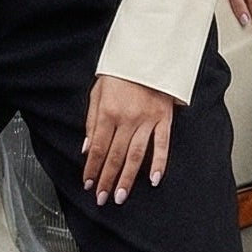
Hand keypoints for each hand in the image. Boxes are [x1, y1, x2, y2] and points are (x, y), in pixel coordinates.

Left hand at [83, 75, 174, 205]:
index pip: (98, 148)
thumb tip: (87, 148)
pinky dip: (159, 163)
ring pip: (136, 156)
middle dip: (107, 180)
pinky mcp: (164, 119)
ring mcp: (147, 120)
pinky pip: (162, 145)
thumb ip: (91, 121)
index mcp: (108, 112)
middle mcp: (127, 119)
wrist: (148, 54)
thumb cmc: (121, 72)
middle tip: (102, 198)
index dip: (92, 169)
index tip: (88, 183)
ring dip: (128, 178)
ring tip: (121, 195)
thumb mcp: (97, 92)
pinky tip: (155, 179)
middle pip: (115, 156)